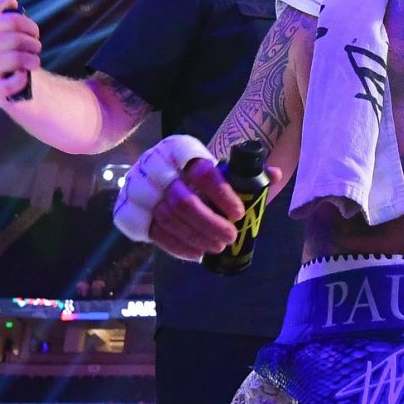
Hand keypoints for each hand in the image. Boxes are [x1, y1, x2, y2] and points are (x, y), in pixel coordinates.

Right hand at [0, 0, 41, 105]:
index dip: (30, 26)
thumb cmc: (18, 53)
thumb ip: (9, 14)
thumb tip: (6, 0)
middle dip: (33, 44)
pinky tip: (23, 77)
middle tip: (36, 49)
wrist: (20, 84)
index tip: (34, 33)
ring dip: (33, 60)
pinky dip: (24, 79)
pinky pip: (14, 81)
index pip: (12, 20)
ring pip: (16, 58)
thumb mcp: (14, 32)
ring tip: (33, 62)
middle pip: (15, 39)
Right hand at [113, 135, 245, 260]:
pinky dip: (178, 247)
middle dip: (210, 223)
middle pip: (182, 200)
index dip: (222, 193)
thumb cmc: (193, 172)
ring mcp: (137, 189)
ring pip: (168, 218)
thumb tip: (276, 175)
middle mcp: (153, 165)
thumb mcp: (214, 166)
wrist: (152, 174)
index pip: (201, 171)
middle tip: (231, 237)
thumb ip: (243, 172)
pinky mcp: (128, 211)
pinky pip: (154, 233)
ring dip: (196, 237)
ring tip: (218, 247)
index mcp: (178, 149)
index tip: (239, 213)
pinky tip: (197, 254)